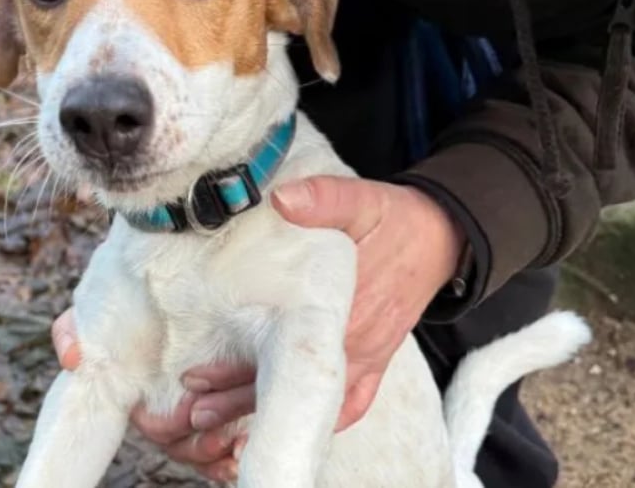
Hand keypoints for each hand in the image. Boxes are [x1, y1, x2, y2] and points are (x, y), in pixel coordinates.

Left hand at [50, 176, 463, 481]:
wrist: (445, 237)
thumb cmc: (395, 218)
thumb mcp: (361, 199)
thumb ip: (324, 197)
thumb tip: (283, 199)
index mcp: (342, 306)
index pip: (279, 351)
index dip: (235, 372)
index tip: (193, 382)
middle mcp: (353, 341)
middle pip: (288, 385)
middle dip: (236, 404)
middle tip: (190, 417)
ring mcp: (367, 355)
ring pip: (314, 403)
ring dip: (268, 419)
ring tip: (220, 437)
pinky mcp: (376, 359)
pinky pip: (352, 404)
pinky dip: (324, 424)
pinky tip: (289, 432)